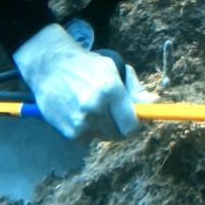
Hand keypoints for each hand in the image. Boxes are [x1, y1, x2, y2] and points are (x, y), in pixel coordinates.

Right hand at [13, 23, 142, 142]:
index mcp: (110, 90)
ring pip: (103, 136)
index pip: (132, 124)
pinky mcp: (69, 132)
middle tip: (114, 113)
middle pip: (119, 135)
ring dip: (103, 127)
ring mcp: (80, 123)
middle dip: (120, 126)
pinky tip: (80, 113)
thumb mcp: (114, 70)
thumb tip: (155, 102)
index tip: (134, 118)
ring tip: (93, 108)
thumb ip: (135, 90)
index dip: (135, 124)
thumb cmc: (86, 65)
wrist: (49, 66)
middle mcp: (95, 108)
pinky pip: (88, 139)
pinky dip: (88, 130)